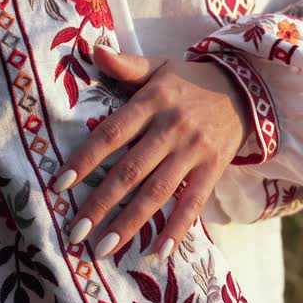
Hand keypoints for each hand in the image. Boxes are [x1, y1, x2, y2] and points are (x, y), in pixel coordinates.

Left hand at [53, 45, 251, 258]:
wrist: (242, 90)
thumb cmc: (191, 82)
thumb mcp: (160, 67)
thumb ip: (126, 65)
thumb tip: (93, 50)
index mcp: (153, 102)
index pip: (111, 133)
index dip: (85, 159)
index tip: (59, 185)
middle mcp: (172, 128)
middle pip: (131, 170)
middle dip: (101, 203)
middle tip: (76, 232)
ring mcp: (195, 150)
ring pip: (159, 191)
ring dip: (131, 221)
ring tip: (105, 248)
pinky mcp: (214, 168)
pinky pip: (194, 202)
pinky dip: (178, 228)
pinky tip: (158, 252)